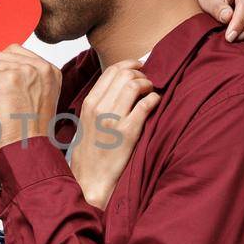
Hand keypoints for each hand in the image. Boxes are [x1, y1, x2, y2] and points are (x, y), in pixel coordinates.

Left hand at [0, 45, 61, 150]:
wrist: (29, 151)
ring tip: (1, 111)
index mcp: (50, 70)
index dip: (3, 74)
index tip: (13, 98)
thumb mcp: (35, 98)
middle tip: (6, 107)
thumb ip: (23, 77)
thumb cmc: (28, 131)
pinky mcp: (6, 80)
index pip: (14, 51)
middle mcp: (41, 67)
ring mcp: (24, 71)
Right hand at [68, 59, 158, 207]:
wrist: (90, 179)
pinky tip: (156, 104)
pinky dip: (154, 99)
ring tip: (151, 92)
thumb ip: (100, 102)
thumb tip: (120, 84)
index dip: (129, 64)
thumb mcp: (88, 122)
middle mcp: (99, 108)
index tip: (139, 66)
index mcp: (89, 103)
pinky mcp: (127, 133)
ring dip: (148, 85)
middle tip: (148, 82)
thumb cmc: (92, 152)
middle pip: (124, 74)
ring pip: (135, 85)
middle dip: (141, 74)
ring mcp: (113, 120)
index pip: (111, 71)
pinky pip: (145, 105)